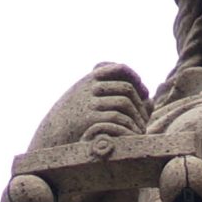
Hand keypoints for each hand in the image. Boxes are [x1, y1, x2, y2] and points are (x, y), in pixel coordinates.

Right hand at [28, 62, 150, 148]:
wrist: (52, 133)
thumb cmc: (74, 117)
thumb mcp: (88, 98)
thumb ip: (112, 93)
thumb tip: (149, 99)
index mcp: (90, 78)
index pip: (119, 68)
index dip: (135, 77)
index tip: (143, 90)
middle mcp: (89, 87)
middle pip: (126, 87)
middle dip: (140, 100)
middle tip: (146, 113)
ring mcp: (89, 102)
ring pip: (124, 102)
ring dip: (138, 115)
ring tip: (142, 126)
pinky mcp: (89, 119)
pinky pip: (118, 118)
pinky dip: (130, 125)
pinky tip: (135, 133)